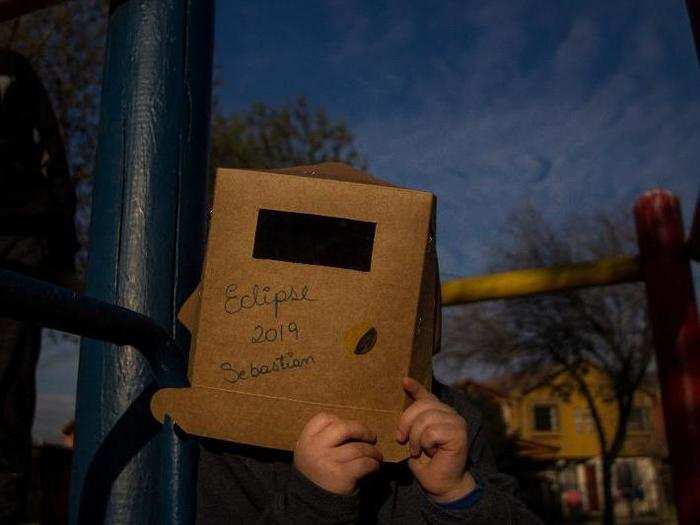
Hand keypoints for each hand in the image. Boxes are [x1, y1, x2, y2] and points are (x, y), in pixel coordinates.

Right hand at [294, 413, 382, 494]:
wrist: (312, 502)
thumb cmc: (317, 471)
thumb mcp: (311, 450)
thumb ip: (324, 436)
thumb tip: (354, 427)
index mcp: (306, 439)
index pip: (324, 418)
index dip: (339, 420)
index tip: (348, 431)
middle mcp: (315, 448)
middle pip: (344, 427)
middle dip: (362, 430)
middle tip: (371, 437)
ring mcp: (328, 461)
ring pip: (358, 447)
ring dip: (373, 451)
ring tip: (376, 455)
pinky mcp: (341, 475)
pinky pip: (364, 463)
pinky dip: (373, 463)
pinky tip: (374, 466)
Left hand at [396, 377, 475, 502]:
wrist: (441, 484)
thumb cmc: (426, 463)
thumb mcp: (414, 438)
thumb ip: (412, 421)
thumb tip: (403, 406)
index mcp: (437, 413)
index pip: (426, 396)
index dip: (415, 387)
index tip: (404, 381)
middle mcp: (449, 413)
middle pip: (421, 406)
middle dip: (406, 423)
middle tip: (402, 440)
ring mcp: (456, 422)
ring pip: (426, 419)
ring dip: (416, 438)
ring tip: (419, 450)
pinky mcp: (459, 433)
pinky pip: (433, 432)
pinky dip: (426, 444)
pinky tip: (432, 452)